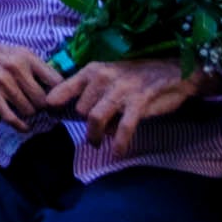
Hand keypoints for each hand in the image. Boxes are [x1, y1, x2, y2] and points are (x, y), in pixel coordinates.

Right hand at [0, 27, 58, 127]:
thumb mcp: (14, 52)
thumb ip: (33, 67)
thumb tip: (54, 88)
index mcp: (26, 56)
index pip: (55, 81)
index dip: (59, 95)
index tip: (57, 101)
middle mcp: (16, 68)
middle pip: (43, 100)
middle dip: (42, 108)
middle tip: (39, 108)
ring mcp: (2, 81)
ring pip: (29, 110)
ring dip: (28, 114)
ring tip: (24, 110)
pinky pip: (11, 116)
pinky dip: (20, 125)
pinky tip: (23, 126)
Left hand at [50, 58, 209, 162]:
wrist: (173, 72)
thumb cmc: (137, 77)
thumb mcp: (110, 76)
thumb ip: (92, 92)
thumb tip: (77, 115)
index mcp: (93, 70)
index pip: (64, 87)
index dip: (54, 102)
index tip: (48, 114)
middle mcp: (104, 78)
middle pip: (81, 110)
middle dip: (85, 125)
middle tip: (92, 134)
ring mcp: (121, 90)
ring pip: (95, 118)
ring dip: (94, 136)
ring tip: (96, 144)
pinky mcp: (139, 102)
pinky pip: (124, 127)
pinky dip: (119, 142)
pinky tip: (117, 151)